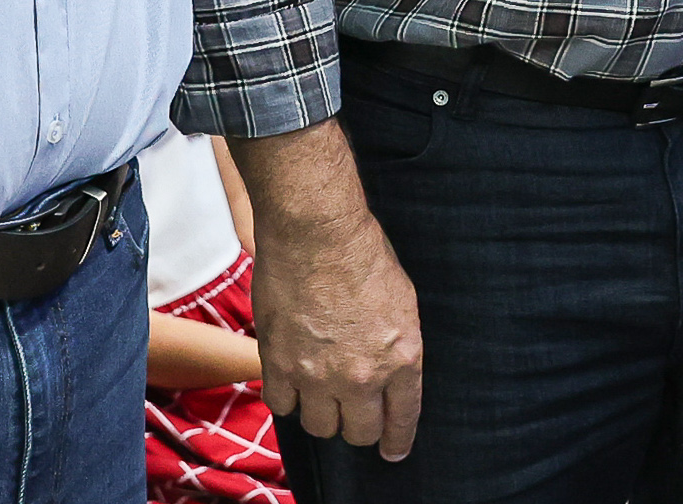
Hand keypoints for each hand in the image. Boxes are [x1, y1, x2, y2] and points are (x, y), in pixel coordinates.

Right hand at [232, 122, 425, 459]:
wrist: (316, 232)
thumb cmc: (363, 254)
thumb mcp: (402, 302)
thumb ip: (396, 346)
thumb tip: (388, 374)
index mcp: (402, 358)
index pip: (402, 419)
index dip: (397, 440)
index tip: (393, 450)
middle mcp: (361, 375)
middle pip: (358, 432)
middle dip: (359, 426)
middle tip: (354, 413)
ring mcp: (317, 375)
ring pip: (320, 427)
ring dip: (322, 413)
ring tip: (321, 393)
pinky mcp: (280, 365)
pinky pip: (282, 406)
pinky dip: (287, 397)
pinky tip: (292, 380)